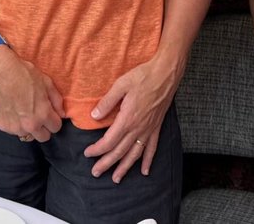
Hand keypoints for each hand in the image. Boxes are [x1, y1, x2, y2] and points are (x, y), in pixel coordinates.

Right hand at [0, 47, 63, 142]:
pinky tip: (13, 110)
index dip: (54, 119)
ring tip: (24, 112)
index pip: (56, 128)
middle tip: (38, 115)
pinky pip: (14, 131)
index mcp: (43, 114)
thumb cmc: (24, 74)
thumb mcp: (46, 82)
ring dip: (29, 127)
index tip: (50, 114)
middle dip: (44, 127)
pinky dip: (15, 124)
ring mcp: (15, 128)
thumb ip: (57, 101)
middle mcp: (30, 125)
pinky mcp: (3, 126)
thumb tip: (61, 114)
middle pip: (43, 137)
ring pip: (28, 135)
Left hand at [82, 52, 180, 182]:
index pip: (109, 141)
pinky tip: (144, 171)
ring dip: (124, 167)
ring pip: (135, 154)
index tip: (87, 153)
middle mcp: (138, 128)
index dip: (97, 149)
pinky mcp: (157, 127)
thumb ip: (107, 102)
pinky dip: (148, 161)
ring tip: (116, 179)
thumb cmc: (143, 76)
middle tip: (96, 173)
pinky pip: (152, 148)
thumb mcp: (121, 84)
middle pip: (120, 151)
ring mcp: (149, 129)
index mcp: (127, 118)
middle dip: (107, 163)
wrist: (166, 74)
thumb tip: (94, 116)